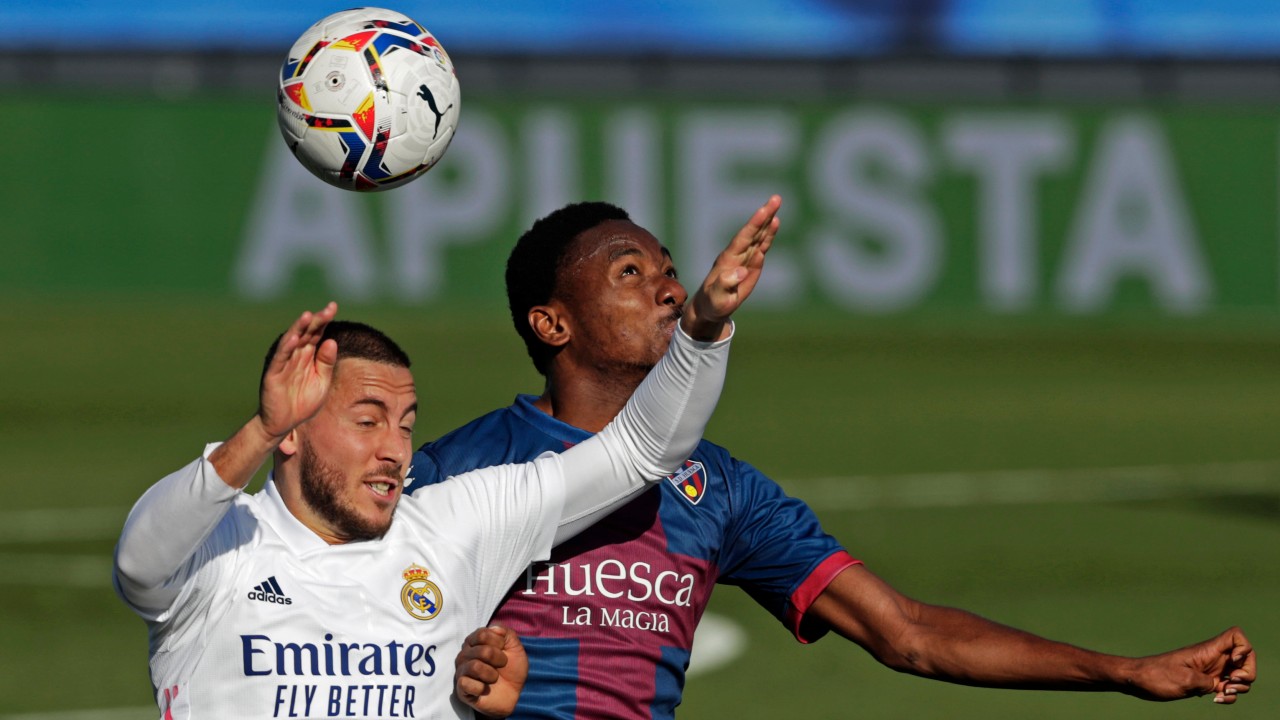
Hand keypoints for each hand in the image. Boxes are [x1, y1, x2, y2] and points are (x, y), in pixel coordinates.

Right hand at [257, 302, 338, 438]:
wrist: (284, 423)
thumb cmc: (303, 402)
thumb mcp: (322, 382)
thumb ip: (326, 363)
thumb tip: (332, 341)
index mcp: (308, 356)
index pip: (317, 333)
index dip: (324, 320)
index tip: (333, 306)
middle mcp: (295, 355)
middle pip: (306, 333)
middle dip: (316, 321)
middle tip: (328, 309)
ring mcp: (283, 364)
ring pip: (291, 342)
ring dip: (299, 328)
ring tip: (308, 316)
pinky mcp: (273, 374)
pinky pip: (280, 359)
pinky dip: (286, 348)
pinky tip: (294, 338)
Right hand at [455, 625, 527, 717]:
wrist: (514, 693)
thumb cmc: (512, 668)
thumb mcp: (515, 647)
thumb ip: (506, 633)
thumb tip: (493, 628)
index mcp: (475, 641)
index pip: (481, 634)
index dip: (498, 642)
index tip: (504, 650)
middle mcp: (465, 654)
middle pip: (481, 650)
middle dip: (499, 659)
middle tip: (502, 666)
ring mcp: (461, 671)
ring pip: (474, 666)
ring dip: (491, 674)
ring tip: (494, 678)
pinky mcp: (461, 689)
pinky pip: (466, 683)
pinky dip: (481, 687)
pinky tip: (485, 689)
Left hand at [681, 195, 780, 340]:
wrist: (710, 307)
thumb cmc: (712, 302)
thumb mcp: (717, 296)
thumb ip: (727, 284)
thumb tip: (742, 271)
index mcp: (728, 259)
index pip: (743, 238)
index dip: (754, 224)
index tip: (764, 211)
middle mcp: (737, 254)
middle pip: (753, 231)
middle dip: (764, 215)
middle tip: (776, 198)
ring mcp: (744, 258)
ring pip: (758, 236)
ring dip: (768, 221)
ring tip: (777, 205)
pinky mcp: (751, 264)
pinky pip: (762, 246)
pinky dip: (768, 235)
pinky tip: (774, 224)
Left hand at [1130, 627, 1254, 703]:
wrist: (1138, 681)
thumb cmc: (1157, 676)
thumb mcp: (1185, 680)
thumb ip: (1209, 681)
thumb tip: (1224, 685)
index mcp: (1207, 651)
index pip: (1236, 637)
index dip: (1244, 648)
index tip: (1234, 662)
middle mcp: (1212, 658)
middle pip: (1246, 659)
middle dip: (1247, 673)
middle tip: (1231, 684)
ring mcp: (1210, 670)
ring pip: (1240, 675)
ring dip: (1240, 687)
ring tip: (1222, 694)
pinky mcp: (1206, 682)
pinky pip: (1227, 688)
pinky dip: (1228, 696)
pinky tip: (1216, 700)